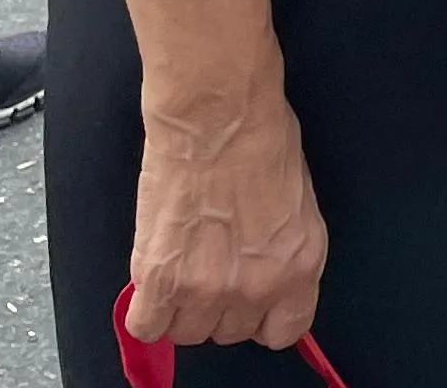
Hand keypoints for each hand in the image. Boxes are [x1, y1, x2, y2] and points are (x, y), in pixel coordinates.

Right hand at [130, 95, 330, 351]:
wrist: (217, 113)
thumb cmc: (261, 137)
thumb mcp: (298, 204)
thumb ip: (282, 253)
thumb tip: (265, 274)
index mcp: (299, 266)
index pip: (284, 331)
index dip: (263, 316)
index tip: (251, 301)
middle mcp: (256, 287)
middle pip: (230, 332)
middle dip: (220, 304)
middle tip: (211, 264)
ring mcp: (206, 289)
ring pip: (187, 333)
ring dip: (181, 307)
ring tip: (182, 264)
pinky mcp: (160, 280)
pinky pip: (147, 326)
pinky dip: (146, 309)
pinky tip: (154, 280)